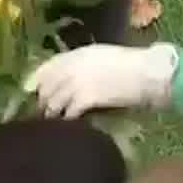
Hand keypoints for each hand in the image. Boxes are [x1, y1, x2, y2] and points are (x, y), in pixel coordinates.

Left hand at [24, 43, 178, 118]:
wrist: (148, 72)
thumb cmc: (133, 64)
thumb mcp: (104, 57)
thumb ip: (85, 65)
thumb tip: (73, 79)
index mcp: (78, 54)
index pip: (47, 67)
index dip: (38, 82)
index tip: (35, 93)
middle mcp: (72, 66)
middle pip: (46, 87)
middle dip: (43, 102)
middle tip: (43, 114)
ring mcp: (77, 82)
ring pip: (53, 102)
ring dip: (52, 115)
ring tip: (53, 126)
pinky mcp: (85, 99)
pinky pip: (68, 113)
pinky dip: (67, 122)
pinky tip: (71, 129)